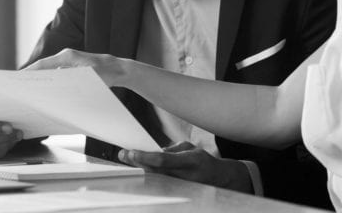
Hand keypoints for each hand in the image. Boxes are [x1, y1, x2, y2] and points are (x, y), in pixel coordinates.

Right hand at [24, 48, 128, 87]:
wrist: (118, 70)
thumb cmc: (106, 72)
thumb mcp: (88, 77)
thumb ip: (71, 79)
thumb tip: (54, 84)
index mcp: (67, 56)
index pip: (44, 64)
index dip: (31, 71)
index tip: (19, 79)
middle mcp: (66, 58)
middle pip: (45, 68)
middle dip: (34, 78)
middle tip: (22, 89)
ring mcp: (69, 63)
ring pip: (51, 73)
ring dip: (43, 82)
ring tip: (32, 94)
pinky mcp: (73, 69)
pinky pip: (59, 76)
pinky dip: (53, 84)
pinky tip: (50, 95)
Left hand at [118, 142, 252, 192]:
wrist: (218, 179)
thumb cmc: (202, 161)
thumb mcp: (190, 148)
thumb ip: (172, 149)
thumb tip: (156, 152)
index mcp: (190, 161)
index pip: (163, 160)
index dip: (145, 157)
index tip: (131, 152)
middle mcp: (184, 176)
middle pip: (155, 171)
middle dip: (137, 162)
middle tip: (123, 154)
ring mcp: (180, 187)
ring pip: (154, 179)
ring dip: (140, 170)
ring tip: (127, 159)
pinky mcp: (177, 193)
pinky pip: (158, 185)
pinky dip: (147, 177)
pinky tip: (138, 171)